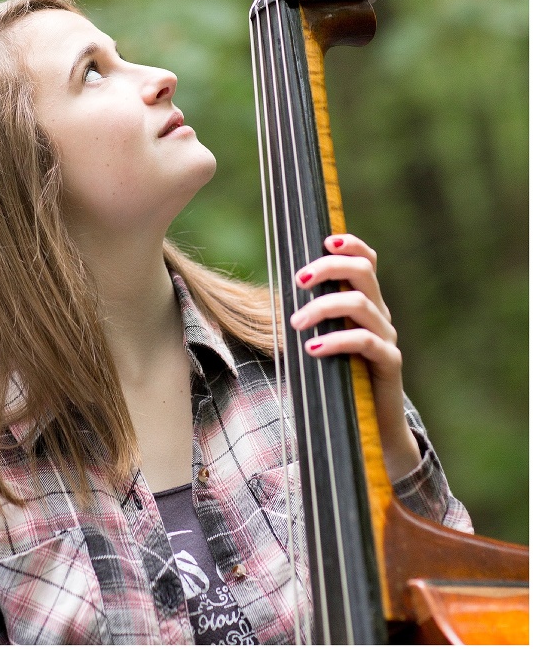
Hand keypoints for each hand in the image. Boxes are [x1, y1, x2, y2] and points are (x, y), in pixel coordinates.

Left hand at [289, 233, 420, 482]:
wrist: (373, 428)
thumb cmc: (340, 378)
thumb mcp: (324, 339)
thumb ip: (312, 315)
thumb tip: (279, 292)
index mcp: (365, 301)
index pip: (367, 260)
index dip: (350, 244)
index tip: (324, 241)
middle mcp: (380, 313)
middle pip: (363, 271)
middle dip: (328, 268)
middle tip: (297, 280)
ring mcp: (387, 337)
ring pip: (360, 303)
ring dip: (322, 307)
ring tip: (295, 322)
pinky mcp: (389, 362)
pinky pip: (365, 341)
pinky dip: (336, 340)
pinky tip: (311, 349)